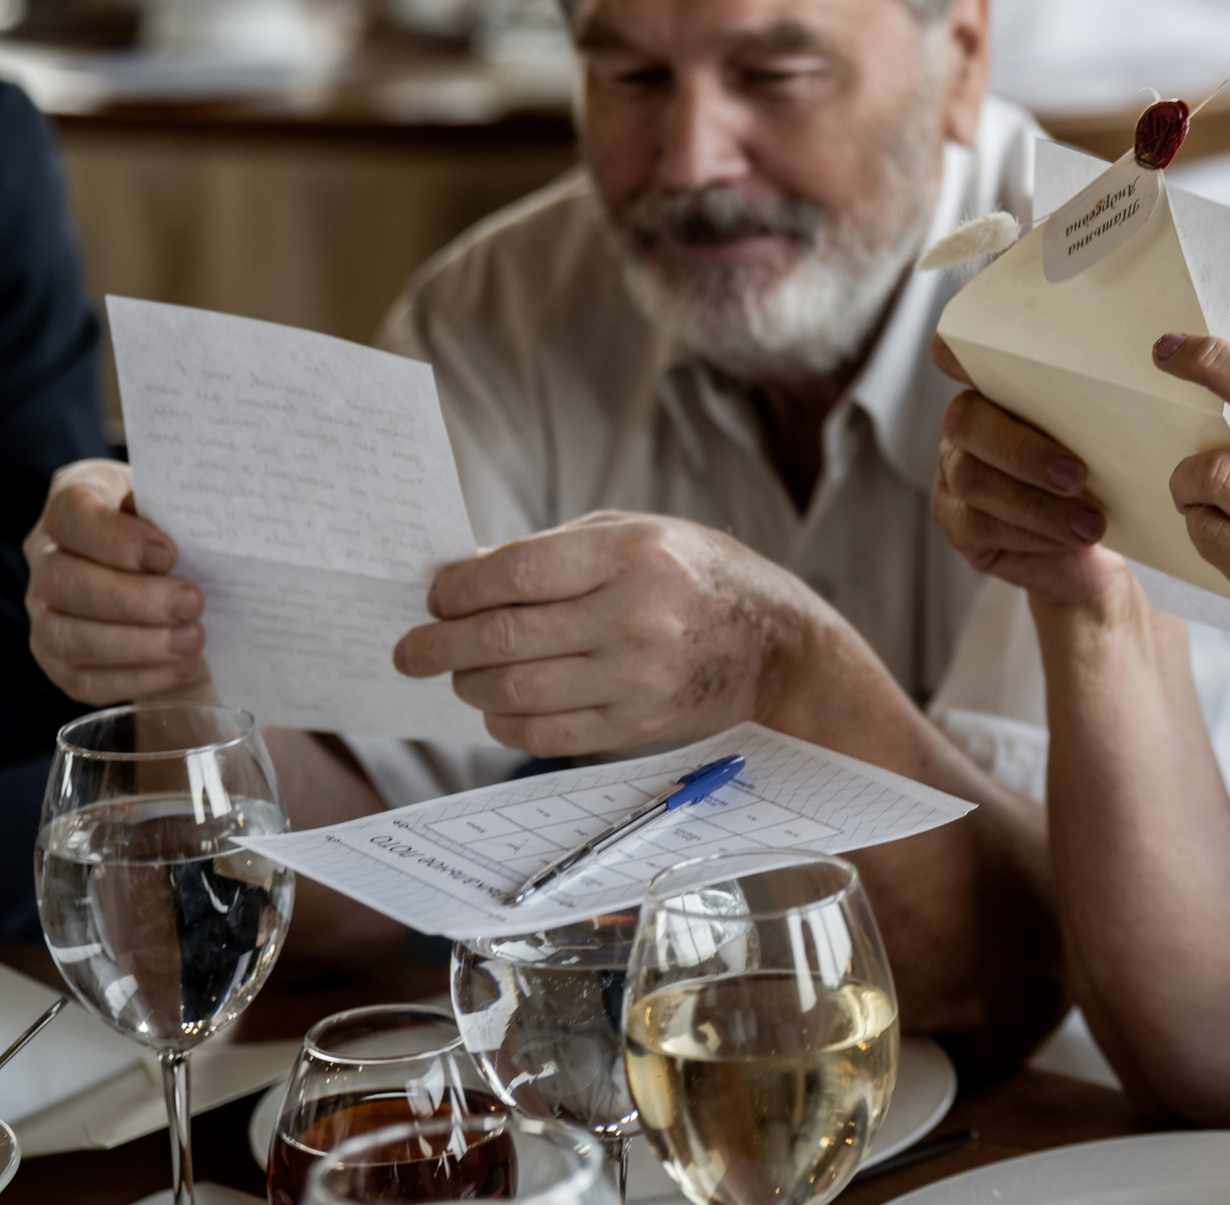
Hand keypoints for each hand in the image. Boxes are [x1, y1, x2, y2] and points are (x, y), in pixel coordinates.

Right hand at [24, 459, 211, 703]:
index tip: (168, 554)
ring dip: (138, 644)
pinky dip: (139, 678)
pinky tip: (185, 667)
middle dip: (133, 599)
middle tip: (193, 603)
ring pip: (68, 636)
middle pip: (65, 582)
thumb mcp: (182, 505)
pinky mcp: (60, 660)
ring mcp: (46, 612)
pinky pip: (84, 679)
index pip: (71, 514)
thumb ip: (185, 511)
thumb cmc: (180, 530)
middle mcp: (47, 557)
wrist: (176, 578)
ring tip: (194, 639)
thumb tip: (218, 528)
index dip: (114, 538)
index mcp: (74, 504)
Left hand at [394, 513, 840, 757]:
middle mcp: (635, 616)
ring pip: (515, 690)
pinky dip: (506, 722)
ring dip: (470, 685)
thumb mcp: (643, 535)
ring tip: (460, 675)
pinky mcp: (637, 726)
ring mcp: (637, 678)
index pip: (515, 572)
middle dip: (440, 644)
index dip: (457, 589)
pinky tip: (499, 707)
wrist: (781, 652)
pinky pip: (545, 733)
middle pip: (504, 637)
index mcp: (635, 554)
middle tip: (411, 649)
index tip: (434, 596)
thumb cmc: (702, 579)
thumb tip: (469, 579)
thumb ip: (560, 551)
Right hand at [930, 335, 1127, 610]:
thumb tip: (1151, 362)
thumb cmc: (1106, 476)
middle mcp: (967, 427)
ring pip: (972, 480)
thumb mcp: (1110, 435)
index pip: (956, 353)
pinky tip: (1069, 539)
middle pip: (964, 419)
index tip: (997, 356)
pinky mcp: (957, 524)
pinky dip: (1031, 533)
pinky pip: (980, 526)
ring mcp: (954, 475)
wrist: (1101, 548)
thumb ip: (1103, 401)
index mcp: (998, 390)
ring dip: (1036, 504)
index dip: (958, 350)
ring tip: (1091, 523)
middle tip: (1078, 475)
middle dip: (1022, 449)